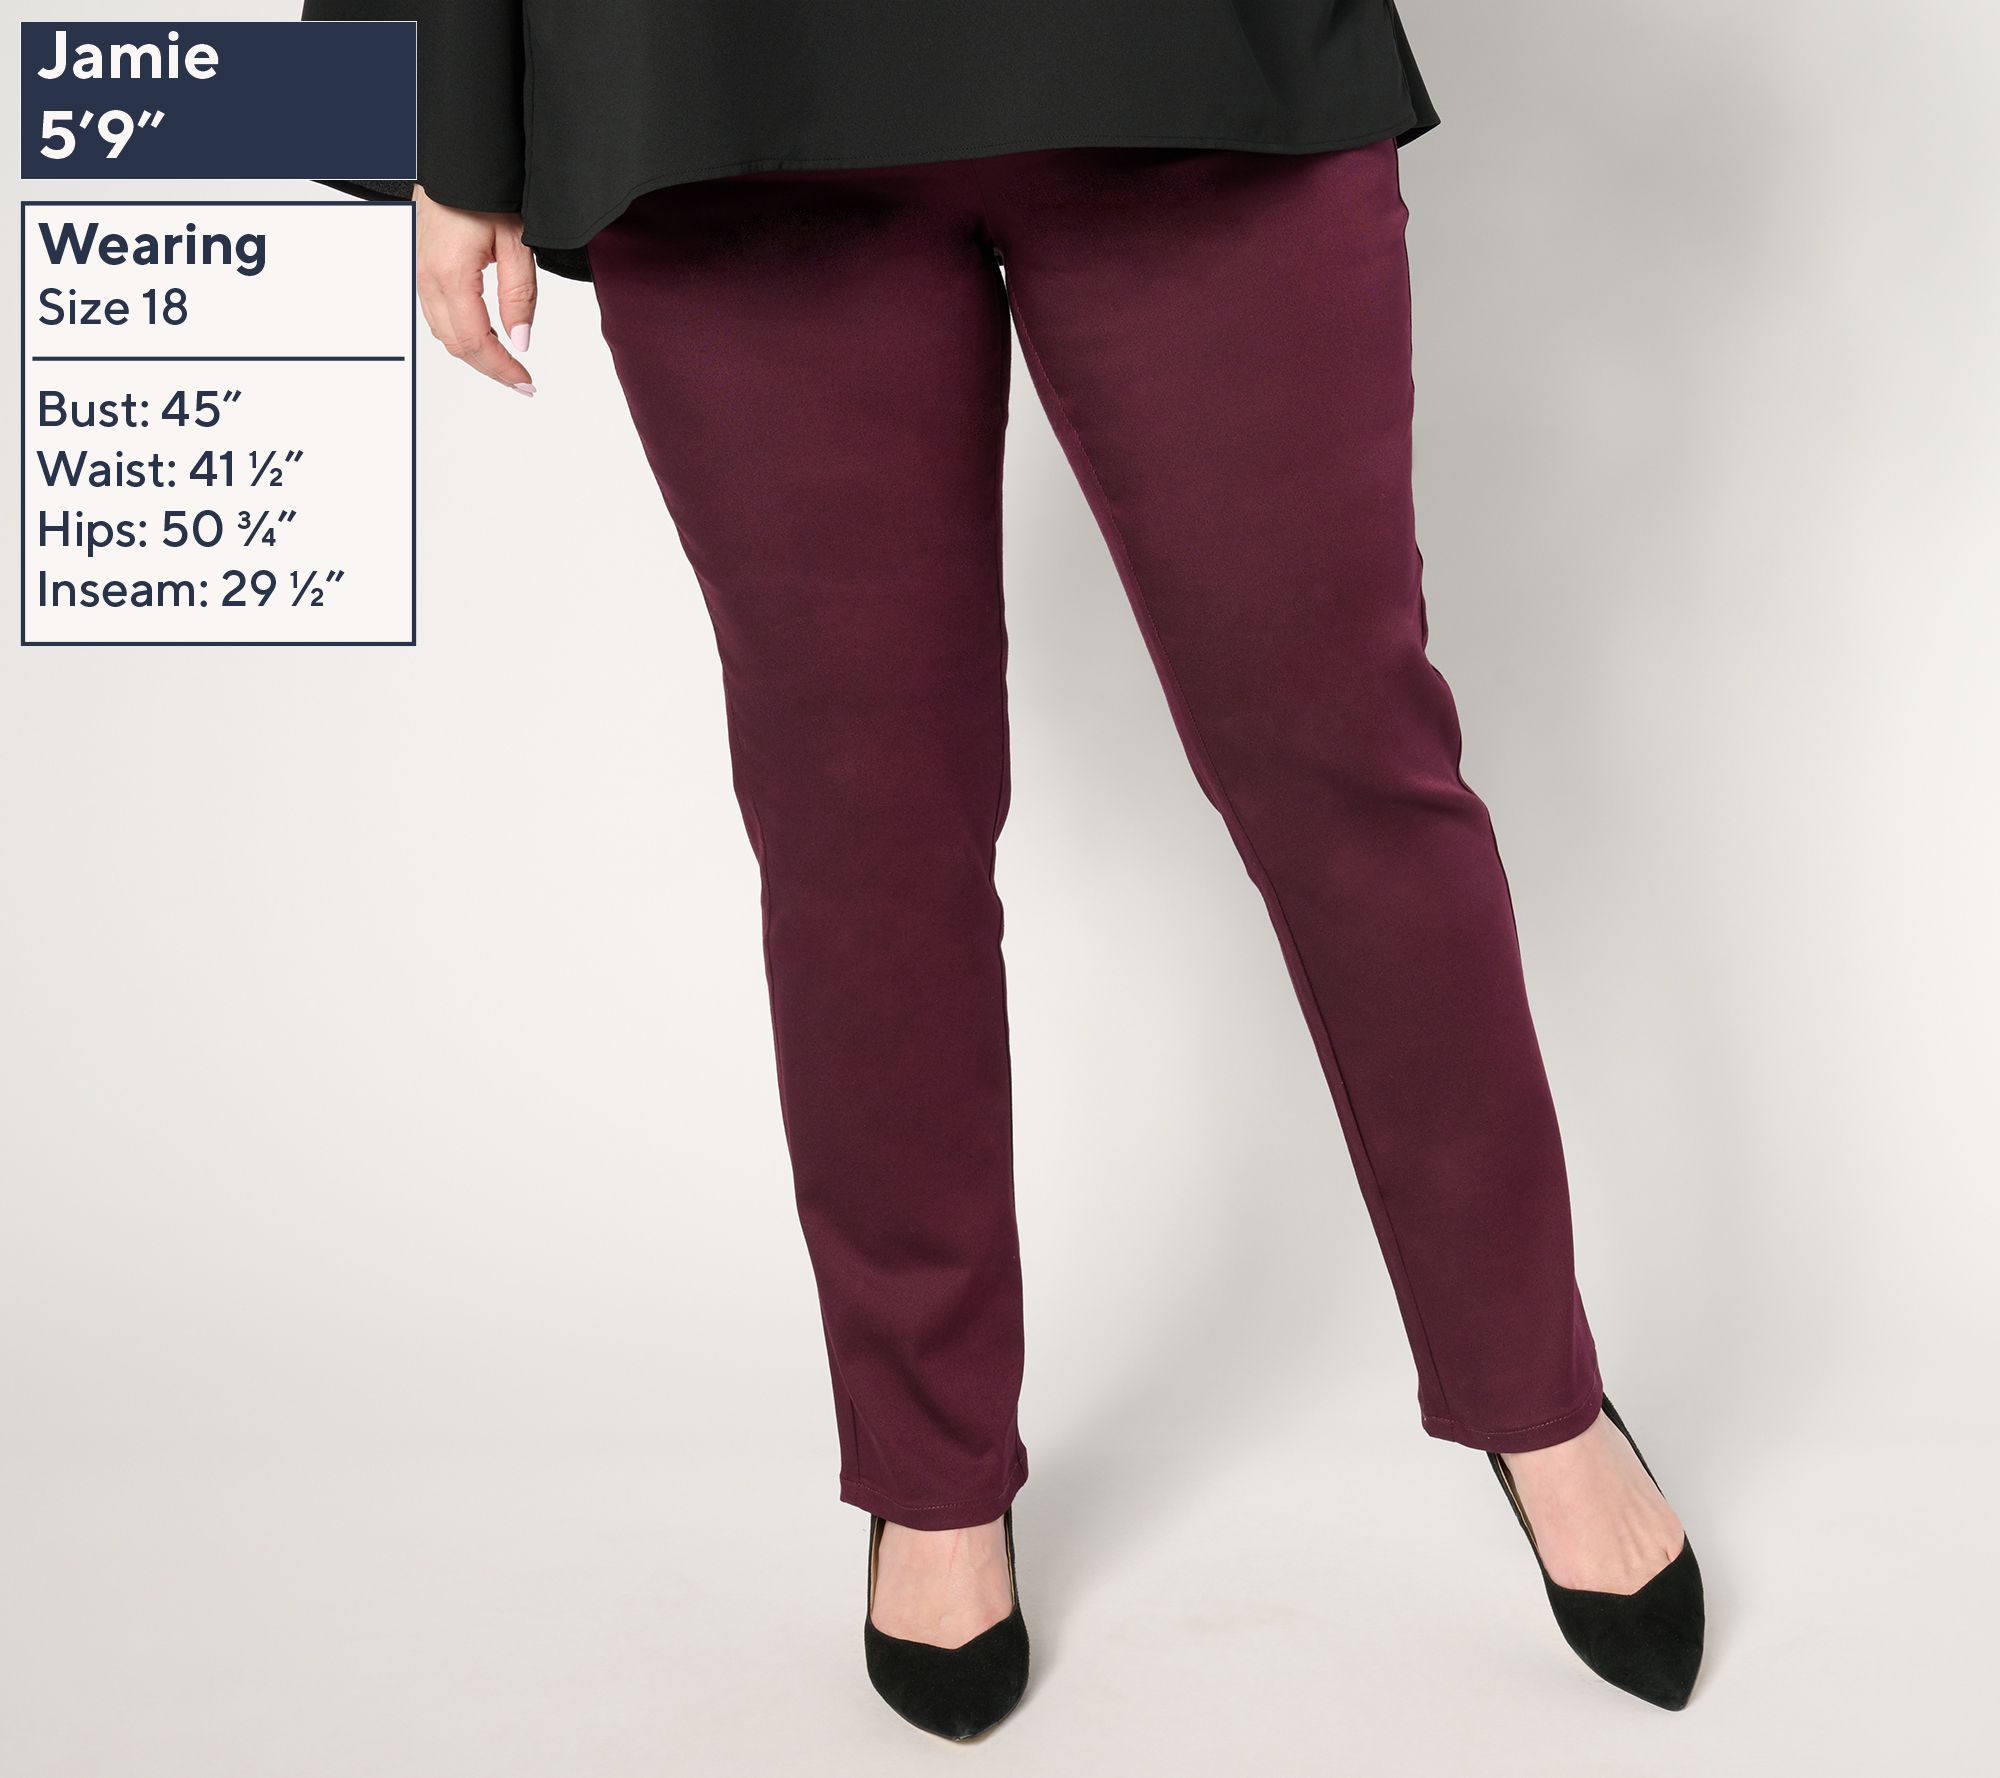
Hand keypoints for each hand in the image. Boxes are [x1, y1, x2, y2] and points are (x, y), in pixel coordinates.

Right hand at [412, 183, 537, 394]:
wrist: (460, 158)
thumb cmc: (486, 188)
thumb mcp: (516, 242)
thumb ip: (519, 295)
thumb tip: (521, 340)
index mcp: (451, 275)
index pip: (475, 342)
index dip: (502, 369)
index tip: (526, 382)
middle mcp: (428, 278)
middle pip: (456, 345)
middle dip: (490, 368)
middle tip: (521, 380)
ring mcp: (421, 273)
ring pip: (444, 333)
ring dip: (475, 352)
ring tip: (508, 362)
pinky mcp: (423, 267)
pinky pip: (437, 314)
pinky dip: (462, 332)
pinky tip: (486, 334)